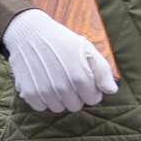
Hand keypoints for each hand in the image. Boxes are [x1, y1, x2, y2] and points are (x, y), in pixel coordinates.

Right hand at [2, 9, 116, 113]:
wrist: (28, 32)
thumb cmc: (60, 39)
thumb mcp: (87, 49)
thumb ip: (103, 70)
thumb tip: (111, 90)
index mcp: (80, 77)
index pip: (93, 100)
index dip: (90, 90)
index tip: (83, 80)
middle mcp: (62, 87)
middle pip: (75, 106)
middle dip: (75, 95)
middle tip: (68, 80)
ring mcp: (44, 91)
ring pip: (58, 108)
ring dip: (58, 98)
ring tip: (54, 81)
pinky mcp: (29, 92)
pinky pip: (40, 107)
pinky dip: (42, 99)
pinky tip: (42, 84)